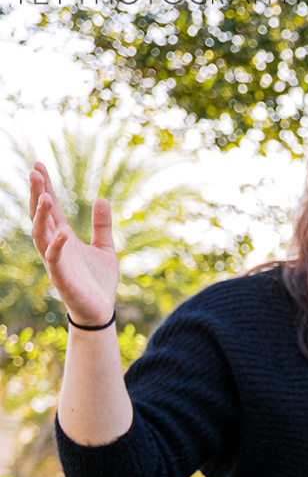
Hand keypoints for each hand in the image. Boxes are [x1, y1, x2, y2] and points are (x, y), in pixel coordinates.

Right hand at [28, 162, 117, 325]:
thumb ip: (102, 225)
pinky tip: (62, 232)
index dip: (44, 188)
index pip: (51, 208)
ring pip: (40, 234)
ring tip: (45, 196)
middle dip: (37, 194)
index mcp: (64, 236)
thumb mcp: (105, 248)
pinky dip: (56, 245)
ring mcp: (55, 260)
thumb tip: (101, 198)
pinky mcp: (61, 277)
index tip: (38, 166)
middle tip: (34, 172)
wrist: (100, 310)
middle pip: (41, 215)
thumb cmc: (99, 280)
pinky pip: (54, 258)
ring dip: (41, 216)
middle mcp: (55, 245)